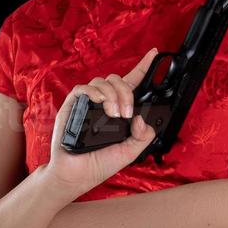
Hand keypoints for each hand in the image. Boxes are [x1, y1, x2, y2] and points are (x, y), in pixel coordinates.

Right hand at [43, 47, 160, 198]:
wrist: (76, 175)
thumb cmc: (99, 164)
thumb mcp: (129, 152)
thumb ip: (142, 137)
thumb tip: (141, 118)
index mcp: (118, 111)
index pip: (132, 83)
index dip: (143, 67)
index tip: (154, 53)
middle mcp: (103, 103)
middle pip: (117, 80)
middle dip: (126, 92)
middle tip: (126, 113)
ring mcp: (88, 103)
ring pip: (102, 82)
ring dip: (112, 94)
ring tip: (114, 113)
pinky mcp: (73, 106)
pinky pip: (83, 88)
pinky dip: (94, 91)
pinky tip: (100, 102)